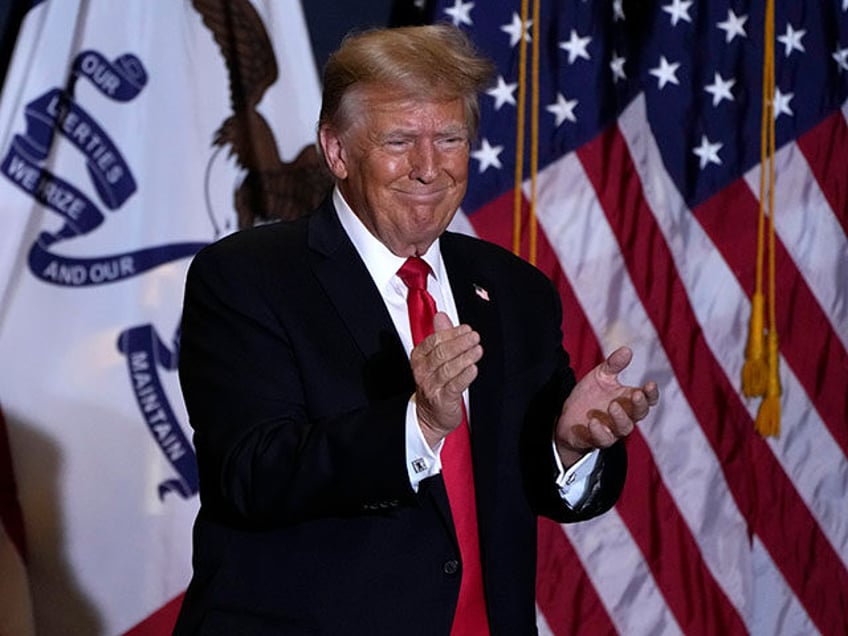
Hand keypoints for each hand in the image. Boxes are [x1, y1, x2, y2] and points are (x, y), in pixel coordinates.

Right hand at [410, 312, 482, 447]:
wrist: (429, 416)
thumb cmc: (434, 384)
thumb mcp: (434, 358)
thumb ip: (439, 335)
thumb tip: (441, 315)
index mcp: (419, 357)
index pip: (433, 340)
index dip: (451, 333)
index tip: (466, 329)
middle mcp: (423, 371)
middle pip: (441, 353)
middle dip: (460, 343)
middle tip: (474, 337)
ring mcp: (431, 386)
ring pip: (448, 368)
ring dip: (465, 357)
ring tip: (477, 350)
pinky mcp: (442, 399)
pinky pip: (454, 385)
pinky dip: (465, 376)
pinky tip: (473, 368)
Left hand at [555, 346, 658, 467]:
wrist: (568, 417)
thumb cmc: (590, 396)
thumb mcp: (600, 377)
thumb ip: (613, 365)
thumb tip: (627, 349)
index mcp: (627, 400)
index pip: (647, 399)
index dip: (651, 394)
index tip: (650, 384)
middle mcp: (624, 416)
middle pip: (640, 414)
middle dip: (640, 405)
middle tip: (635, 395)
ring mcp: (612, 429)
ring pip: (624, 428)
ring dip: (620, 417)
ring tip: (612, 405)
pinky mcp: (596, 439)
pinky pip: (603, 440)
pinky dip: (600, 432)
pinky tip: (593, 422)